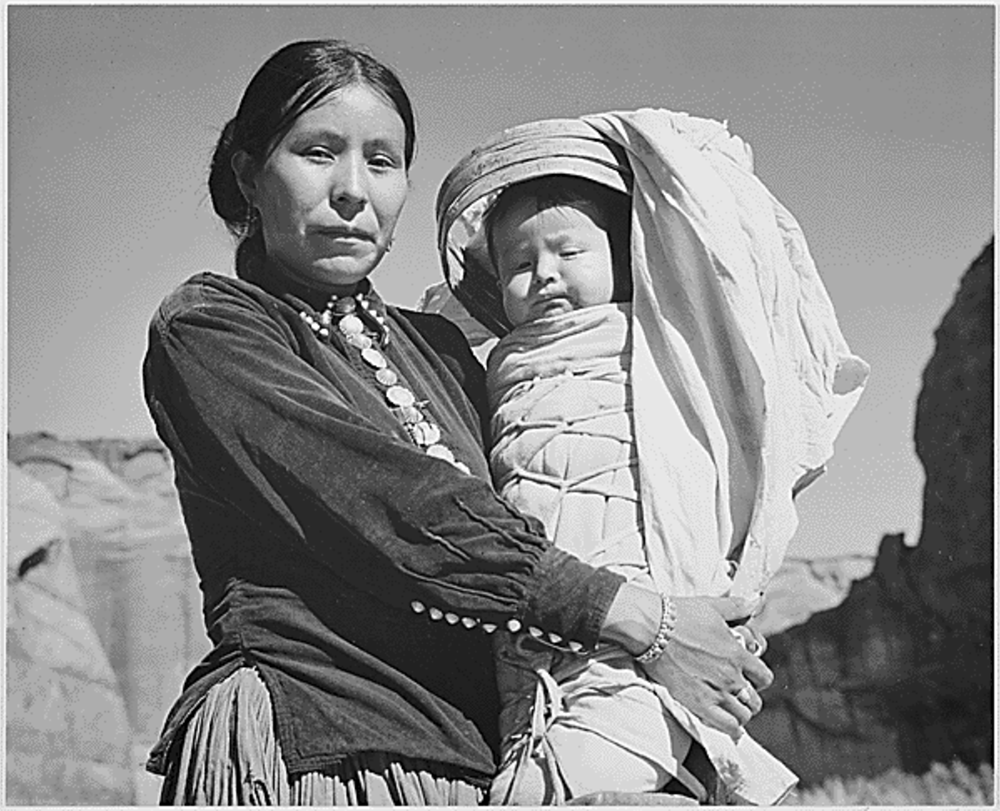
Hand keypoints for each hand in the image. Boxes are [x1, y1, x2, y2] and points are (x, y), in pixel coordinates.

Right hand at [639, 596, 772, 739]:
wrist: (652, 628)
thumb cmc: (680, 616)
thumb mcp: (713, 607)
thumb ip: (738, 607)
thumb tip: (755, 600)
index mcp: (737, 654)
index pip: (764, 676)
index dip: (758, 677)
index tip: (748, 676)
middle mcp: (731, 676)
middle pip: (755, 699)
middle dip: (749, 697)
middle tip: (737, 692)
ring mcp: (716, 692)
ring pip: (743, 715)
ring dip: (739, 712)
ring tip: (729, 707)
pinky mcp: (698, 703)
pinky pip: (727, 726)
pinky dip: (731, 727)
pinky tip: (726, 722)